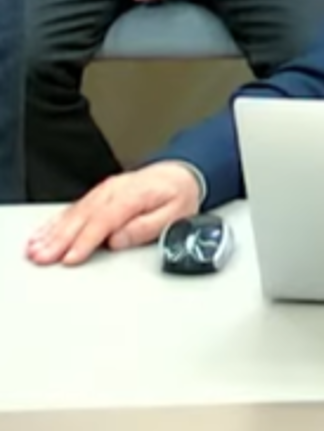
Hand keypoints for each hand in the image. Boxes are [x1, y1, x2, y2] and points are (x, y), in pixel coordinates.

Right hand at [25, 163, 202, 266]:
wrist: (181, 174)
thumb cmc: (178, 196)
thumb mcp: (175, 214)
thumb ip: (146, 228)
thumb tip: (118, 240)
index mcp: (135, 195)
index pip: (105, 220)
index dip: (86, 240)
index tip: (71, 257)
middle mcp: (115, 191)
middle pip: (83, 217)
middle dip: (60, 239)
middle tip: (42, 258)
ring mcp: (104, 191)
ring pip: (74, 212)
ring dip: (52, 232)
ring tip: (35, 250)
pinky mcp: (98, 195)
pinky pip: (73, 209)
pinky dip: (55, 222)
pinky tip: (42, 234)